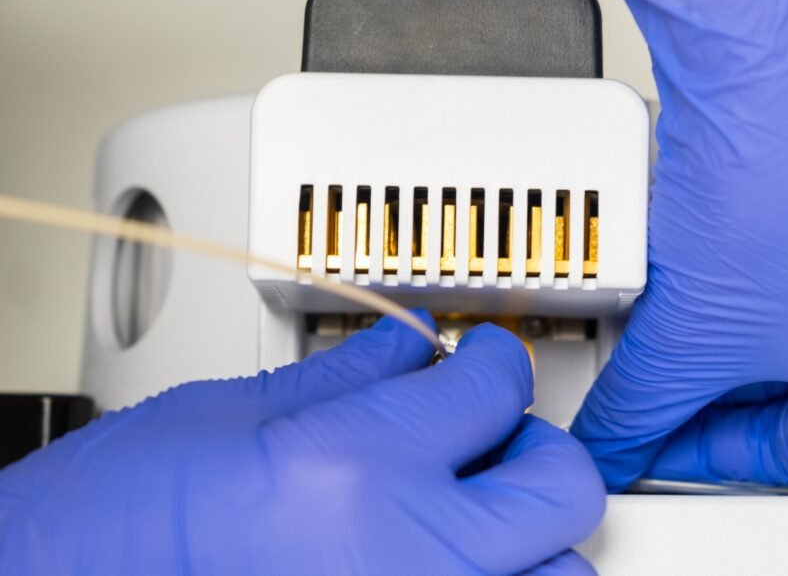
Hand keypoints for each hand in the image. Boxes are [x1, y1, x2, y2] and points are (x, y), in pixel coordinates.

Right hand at [0, 314, 603, 573]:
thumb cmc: (113, 525)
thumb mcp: (228, 418)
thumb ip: (346, 378)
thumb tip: (411, 348)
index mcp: (353, 468)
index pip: (492, 386)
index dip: (494, 359)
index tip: (482, 361)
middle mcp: (404, 556)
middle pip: (559, 485)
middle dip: (535, 445)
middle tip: (495, 432)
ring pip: (560, 575)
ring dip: (532, 535)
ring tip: (478, 513)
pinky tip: (441, 558)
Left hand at [565, 0, 787, 489]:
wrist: (778, 55)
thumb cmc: (770, 187)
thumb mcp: (682, 335)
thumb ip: (640, 410)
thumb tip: (615, 442)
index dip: (711, 457)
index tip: (662, 445)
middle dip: (719, 379)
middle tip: (658, 375)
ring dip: (739, 309)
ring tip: (675, 297)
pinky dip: (763, 246)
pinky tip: (712, 231)